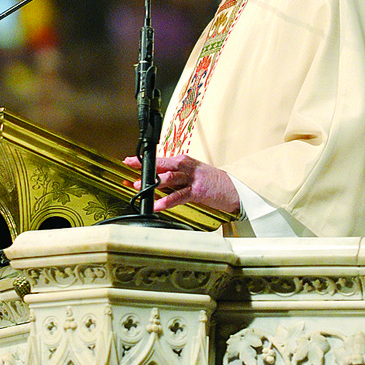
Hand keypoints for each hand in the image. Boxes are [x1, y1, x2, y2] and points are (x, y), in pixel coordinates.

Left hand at [122, 154, 239, 213]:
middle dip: (145, 166)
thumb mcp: (192, 173)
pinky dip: (167, 201)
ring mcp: (192, 178)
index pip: (161, 159)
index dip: (144, 159)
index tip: (130, 160)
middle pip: (162, 164)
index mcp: (184, 161)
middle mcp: (187, 167)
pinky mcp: (198, 191)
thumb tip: (156, 180)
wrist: (234, 188)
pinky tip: (157, 205)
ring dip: (153, 182)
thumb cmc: (213, 182)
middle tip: (130, 168)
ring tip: (140, 186)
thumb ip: (176, 175)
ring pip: (169, 178)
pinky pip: (179, 196)